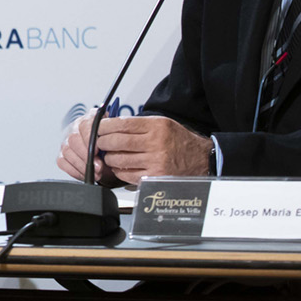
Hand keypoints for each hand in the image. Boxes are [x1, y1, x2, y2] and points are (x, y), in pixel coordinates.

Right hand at [55, 110, 119, 185]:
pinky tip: (86, 174)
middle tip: (99, 167)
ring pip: (67, 152)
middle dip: (87, 156)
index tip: (98, 150)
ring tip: (96, 174)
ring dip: (82, 166)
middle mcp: (74, 128)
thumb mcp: (114, 133)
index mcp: (88, 119)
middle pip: (73, 140)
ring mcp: (66, 141)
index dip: (90, 139)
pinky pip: (62, 162)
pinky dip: (74, 171)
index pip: (84, 126)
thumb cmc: (108, 139)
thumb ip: (114, 133)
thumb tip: (115, 140)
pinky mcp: (62, 154)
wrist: (102, 145)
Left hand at [93, 115, 212, 183]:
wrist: (201, 159)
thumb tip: (111, 125)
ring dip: (109, 157)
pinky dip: (119, 170)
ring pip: (119, 159)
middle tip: (100, 142)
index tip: (98, 128)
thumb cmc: (179, 141)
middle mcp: (155, 143)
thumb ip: (139, 124)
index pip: (121, 124)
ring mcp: (155, 162)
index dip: (104, 126)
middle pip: (116, 142)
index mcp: (156, 126)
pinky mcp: (154, 177)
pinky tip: (121, 166)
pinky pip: (127, 174)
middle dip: (102, 142)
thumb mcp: (162, 123)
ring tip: (111, 155)